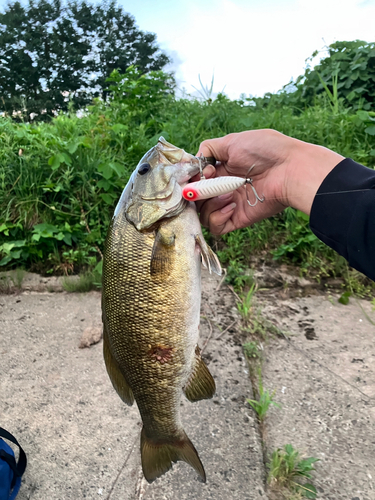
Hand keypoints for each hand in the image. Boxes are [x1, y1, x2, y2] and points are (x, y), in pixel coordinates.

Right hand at [193, 129, 343, 234]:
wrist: (290, 169)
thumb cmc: (265, 150)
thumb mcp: (232, 141)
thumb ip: (209, 148)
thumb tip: (194, 163)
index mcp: (222, 168)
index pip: (196, 179)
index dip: (190, 178)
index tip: (196, 173)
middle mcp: (224, 187)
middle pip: (196, 198)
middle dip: (195, 192)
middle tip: (202, 186)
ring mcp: (230, 204)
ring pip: (203, 213)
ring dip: (208, 203)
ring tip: (225, 194)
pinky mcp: (238, 218)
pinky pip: (216, 227)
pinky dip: (217, 217)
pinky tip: (231, 205)